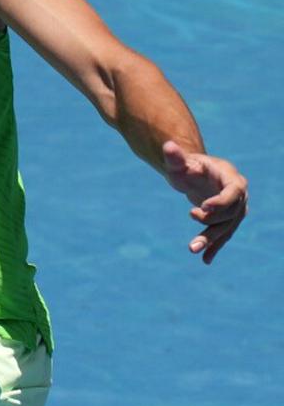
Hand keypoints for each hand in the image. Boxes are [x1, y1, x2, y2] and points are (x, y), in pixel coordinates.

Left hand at [161, 141, 247, 263]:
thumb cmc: (187, 166)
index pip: (233, 191)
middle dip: (211, 221)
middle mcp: (238, 194)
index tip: (202, 208)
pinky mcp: (228, 220)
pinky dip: (214, 247)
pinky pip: (223, 235)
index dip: (221, 201)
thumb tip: (167, 145)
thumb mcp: (179, 163)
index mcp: (230, 177)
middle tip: (189, 218)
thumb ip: (175, 157)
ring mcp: (236, 209)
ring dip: (211, 239)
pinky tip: (205, 260)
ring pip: (226, 227)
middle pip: (230, 212)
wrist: (194, 175)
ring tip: (192, 249)